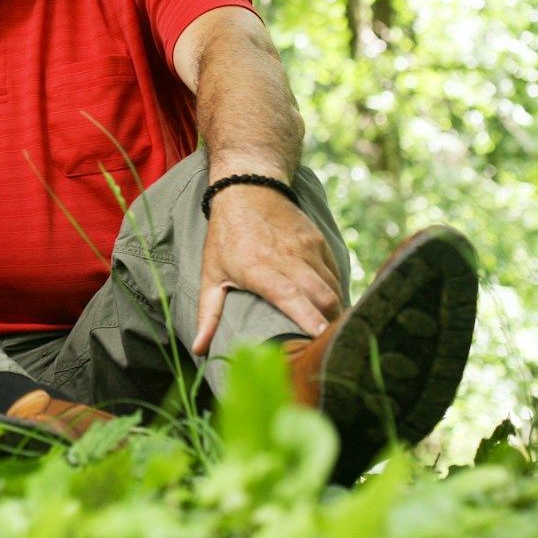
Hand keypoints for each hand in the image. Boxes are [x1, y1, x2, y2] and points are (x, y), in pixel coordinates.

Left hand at [192, 182, 342, 353]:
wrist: (247, 188)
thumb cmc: (225, 236)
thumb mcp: (211, 274)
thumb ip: (209, 314)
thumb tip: (200, 349)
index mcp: (258, 268)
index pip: (289, 296)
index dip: (308, 318)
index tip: (321, 338)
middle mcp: (287, 258)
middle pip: (321, 295)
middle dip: (330, 324)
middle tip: (329, 348)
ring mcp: (306, 248)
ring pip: (332, 286)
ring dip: (335, 310)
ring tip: (333, 333)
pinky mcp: (318, 241)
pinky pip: (335, 273)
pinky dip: (336, 291)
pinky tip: (331, 306)